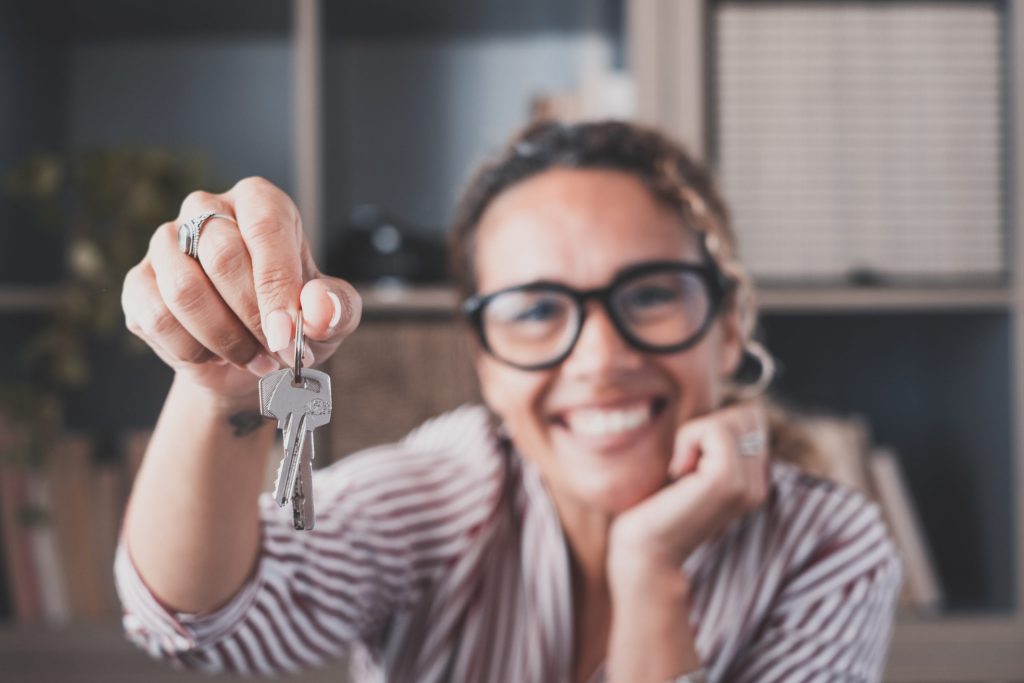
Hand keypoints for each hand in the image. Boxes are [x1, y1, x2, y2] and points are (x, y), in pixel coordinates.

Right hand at [121, 177, 361, 402]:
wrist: (251, 361)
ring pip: (184, 289)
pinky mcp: (139, 282)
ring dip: (223, 337)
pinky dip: (192, 349)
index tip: (286, 333)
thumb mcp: (331, 320)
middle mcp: (208, 210)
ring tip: (252, 356)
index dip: (276, 284)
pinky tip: (214, 354)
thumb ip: (336, 308)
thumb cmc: (293, 325)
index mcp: (260, 202)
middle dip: (251, 316)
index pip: (265, 228)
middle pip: (222, 255)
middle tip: (276, 351)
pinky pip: (156, 317)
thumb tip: (319, 306)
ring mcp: (166, 243)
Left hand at [608, 400, 769, 587]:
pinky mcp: (729, 481)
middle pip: (747, 414)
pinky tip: (678, 473)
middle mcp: (758, 484)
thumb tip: (725, 408)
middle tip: (684, 466)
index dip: (714, 426)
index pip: (751, 418)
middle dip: (707, 427)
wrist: (646, 551)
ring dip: (694, 434)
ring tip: (682, 472)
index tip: (690, 462)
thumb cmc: (656, 506)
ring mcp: (748, 484)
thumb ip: (712, 443)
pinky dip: (688, 440)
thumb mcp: (692, 468)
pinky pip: (714, 429)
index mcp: (753, 481)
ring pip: (732, 418)